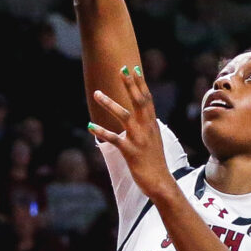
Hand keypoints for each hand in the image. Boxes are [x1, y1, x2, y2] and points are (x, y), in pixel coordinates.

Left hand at [88, 68, 172, 197]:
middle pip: (139, 102)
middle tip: (121, 69)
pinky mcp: (130, 152)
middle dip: (130, 85)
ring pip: (124, 117)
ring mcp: (139, 139)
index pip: (147, 99)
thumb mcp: (153, 139)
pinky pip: (114, 139)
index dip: (140, 83)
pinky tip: (90, 126)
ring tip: (97, 93)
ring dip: (109, 104)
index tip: (134, 68)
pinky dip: (101, 132)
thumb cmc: (154, 161)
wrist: (160, 182)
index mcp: (152, 124)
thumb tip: (142, 115)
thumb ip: (147, 125)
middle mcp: (147, 128)